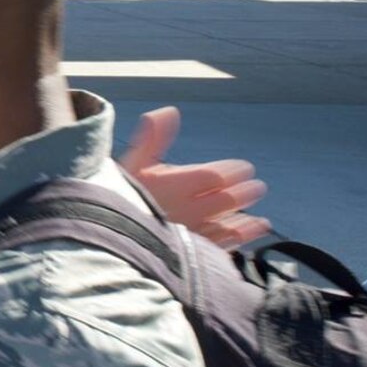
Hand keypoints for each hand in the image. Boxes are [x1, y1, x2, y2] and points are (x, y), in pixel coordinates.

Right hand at [120, 106, 270, 248]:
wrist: (106, 239)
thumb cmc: (115, 196)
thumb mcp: (130, 163)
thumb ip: (151, 138)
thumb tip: (170, 111)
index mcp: (175, 184)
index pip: (215, 176)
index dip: (233, 171)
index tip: (245, 168)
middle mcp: (188, 209)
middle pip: (227, 199)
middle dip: (245, 192)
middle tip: (257, 187)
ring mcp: (191, 234)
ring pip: (228, 224)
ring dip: (246, 217)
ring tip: (260, 217)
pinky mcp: (191, 255)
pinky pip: (222, 245)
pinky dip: (241, 237)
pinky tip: (251, 232)